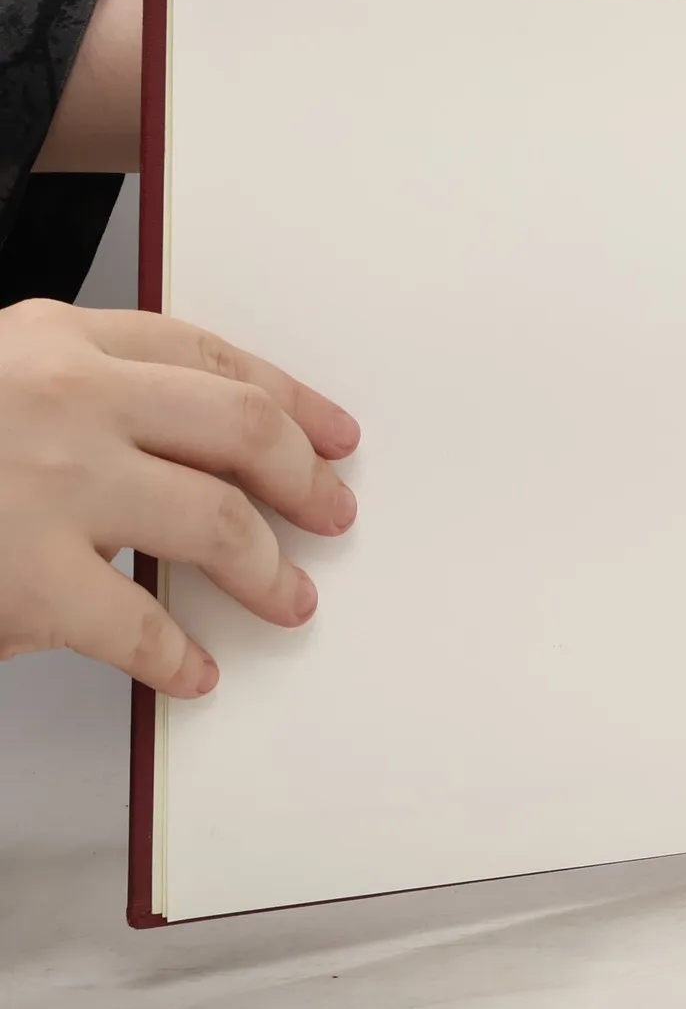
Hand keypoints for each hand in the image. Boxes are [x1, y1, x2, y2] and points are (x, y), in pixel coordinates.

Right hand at [0, 299, 358, 695]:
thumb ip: (82, 392)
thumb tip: (192, 449)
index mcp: (56, 339)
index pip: (213, 358)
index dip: (289, 399)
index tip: (332, 434)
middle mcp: (66, 399)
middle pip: (240, 431)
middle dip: (303, 479)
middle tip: (331, 512)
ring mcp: (48, 485)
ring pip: (215, 523)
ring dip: (268, 569)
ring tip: (288, 597)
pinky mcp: (24, 576)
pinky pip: (137, 624)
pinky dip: (176, 655)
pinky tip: (191, 669)